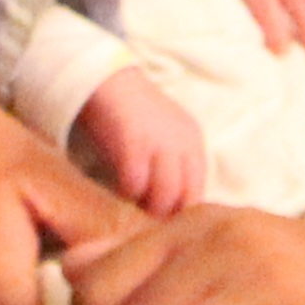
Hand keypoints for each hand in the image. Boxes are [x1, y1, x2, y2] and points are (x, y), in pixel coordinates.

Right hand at [74, 66, 207, 216]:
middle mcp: (183, 143)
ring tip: (130, 209)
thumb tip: (170, 210)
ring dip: (145, 209)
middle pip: (185, 199)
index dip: (181, 213)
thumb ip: (172, 167)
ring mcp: (161, 143)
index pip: (198, 191)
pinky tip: (116, 190)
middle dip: (165, 216)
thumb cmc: (130, 115)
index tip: (162, 223)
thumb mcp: (164, 138)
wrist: (105, 81)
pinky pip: (134, 186)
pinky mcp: (134, 144)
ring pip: (163, 198)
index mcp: (194, 142)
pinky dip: (125, 195)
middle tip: (144, 222)